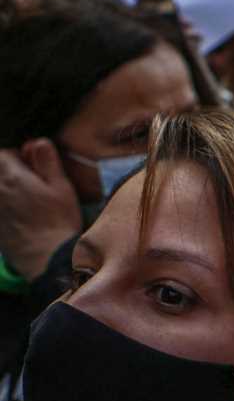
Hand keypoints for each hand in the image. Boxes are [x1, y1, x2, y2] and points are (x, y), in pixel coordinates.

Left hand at [0, 141, 83, 279]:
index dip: (17, 156)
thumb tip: (37, 142)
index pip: (2, 153)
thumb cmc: (58, 222)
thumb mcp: (61, 187)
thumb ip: (47, 161)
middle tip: (29, 182)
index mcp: (12, 177)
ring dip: (7, 188)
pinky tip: (20, 214)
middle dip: (9, 172)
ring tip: (25, 198)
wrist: (47, 258)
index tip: (31, 165)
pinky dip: (6, 206)